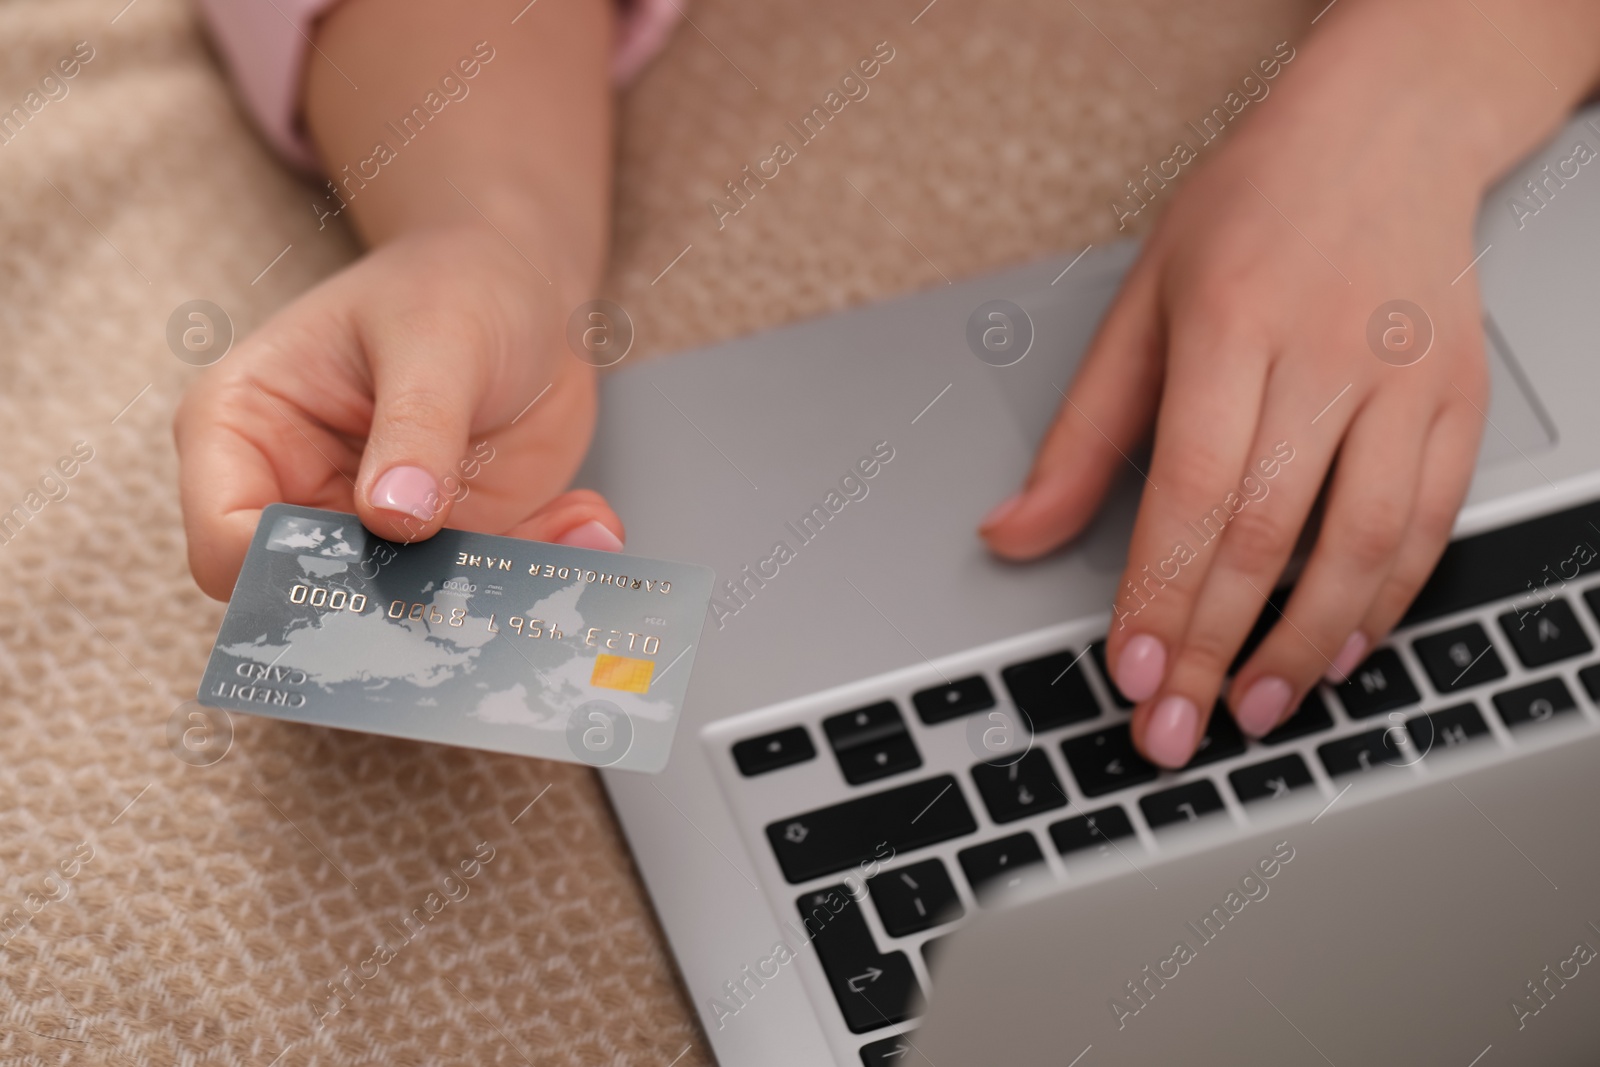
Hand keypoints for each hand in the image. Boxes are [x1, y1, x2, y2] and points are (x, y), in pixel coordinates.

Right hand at [175, 225, 622, 600]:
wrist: (526, 289)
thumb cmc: (454, 284)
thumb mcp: (437, 338)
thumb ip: (417, 428)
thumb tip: (394, 518)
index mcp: (241, 429)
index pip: (226, 540)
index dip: (286, 573)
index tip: (376, 562)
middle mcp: (293, 494)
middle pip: (311, 596)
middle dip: (400, 604)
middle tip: (483, 578)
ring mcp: (370, 530)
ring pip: (405, 609)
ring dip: (488, 590)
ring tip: (569, 531)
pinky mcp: (442, 546)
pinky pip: (477, 590)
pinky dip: (537, 566)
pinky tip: (587, 518)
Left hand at [979, 34, 1494, 766]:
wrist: (1386, 134)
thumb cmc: (1249, 211)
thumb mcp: (1139, 303)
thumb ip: (1080, 434)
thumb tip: (1011, 533)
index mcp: (1232, 322)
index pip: (1191, 490)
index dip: (1159, 595)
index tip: (1128, 675)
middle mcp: (1328, 353)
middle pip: (1270, 533)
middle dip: (1212, 648)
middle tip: (1173, 731)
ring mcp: (1407, 379)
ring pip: (1366, 543)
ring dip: (1305, 644)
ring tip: (1252, 709)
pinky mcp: (1460, 399)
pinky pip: (1432, 522)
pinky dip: (1388, 599)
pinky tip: (1341, 647)